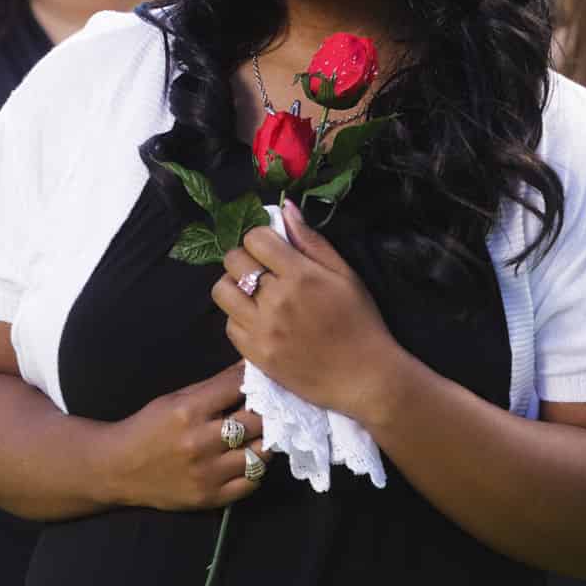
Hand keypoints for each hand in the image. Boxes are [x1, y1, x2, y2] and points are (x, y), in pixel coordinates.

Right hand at [110, 361, 269, 509]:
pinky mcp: (210, 497)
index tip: (265, 382)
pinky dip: (256, 470)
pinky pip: (251, 483)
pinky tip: (248, 460)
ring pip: (260, 454)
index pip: (238, 388)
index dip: (256, 382)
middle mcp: (200, 442)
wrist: (118, 469)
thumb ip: (214, 387)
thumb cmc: (149, 428)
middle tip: (272, 411)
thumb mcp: (176, 400)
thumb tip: (250, 368)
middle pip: (256, 422)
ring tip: (260, 437)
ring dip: (265, 443)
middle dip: (267, 413)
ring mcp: (207, 473)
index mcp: (188, 411)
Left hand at [213, 201, 398, 421]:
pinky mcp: (255, 354)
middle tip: (261, 271)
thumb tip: (286, 208)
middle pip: (233, 260)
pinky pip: (228, 324)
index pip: (255, 238)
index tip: (271, 250)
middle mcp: (276, 299)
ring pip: (222, 291)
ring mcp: (262, 328)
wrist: (363, 377)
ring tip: (253, 294)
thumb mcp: (345, 275)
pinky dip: (239, 318)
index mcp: (300, 275)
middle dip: (245, 259)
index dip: (261, 239)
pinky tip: (258, 320)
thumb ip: (312, 241)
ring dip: (234, 287)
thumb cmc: (360, 322)